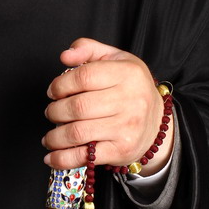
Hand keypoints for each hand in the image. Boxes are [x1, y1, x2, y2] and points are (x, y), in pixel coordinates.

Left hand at [42, 38, 172, 174]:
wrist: (158, 122)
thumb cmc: (131, 87)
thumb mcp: (115, 59)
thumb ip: (88, 49)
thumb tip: (65, 55)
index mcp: (127, 73)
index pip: (83, 77)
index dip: (60, 85)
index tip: (53, 91)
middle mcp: (130, 100)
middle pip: (77, 107)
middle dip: (55, 111)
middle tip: (51, 113)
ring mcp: (127, 127)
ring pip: (77, 132)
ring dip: (55, 136)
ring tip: (49, 136)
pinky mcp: (122, 150)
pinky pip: (86, 157)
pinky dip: (63, 159)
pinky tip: (51, 156)